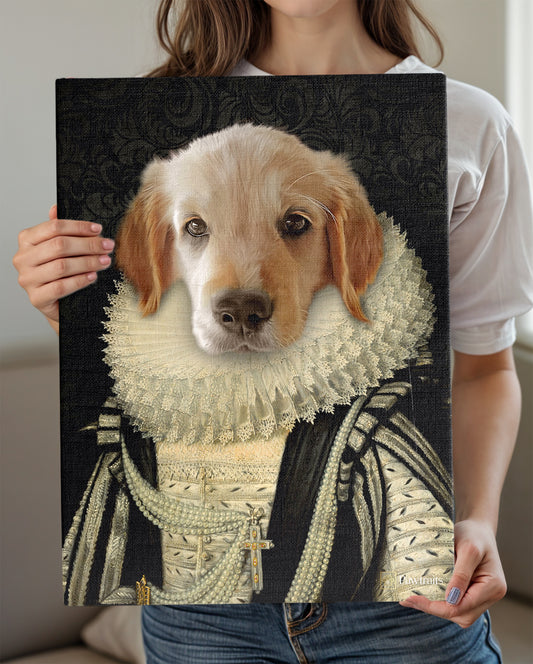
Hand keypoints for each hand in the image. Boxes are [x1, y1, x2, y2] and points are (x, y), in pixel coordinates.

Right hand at [13, 205, 113, 328]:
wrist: (57, 303)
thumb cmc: (59, 272)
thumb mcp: (59, 248)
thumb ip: (58, 229)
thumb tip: (56, 207)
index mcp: (27, 240)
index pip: (54, 227)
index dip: (79, 227)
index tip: (98, 229)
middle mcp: (22, 258)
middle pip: (59, 246)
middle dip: (88, 245)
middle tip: (108, 246)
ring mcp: (27, 279)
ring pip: (62, 266)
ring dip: (88, 262)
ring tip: (105, 261)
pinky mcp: (36, 298)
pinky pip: (61, 286)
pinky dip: (80, 280)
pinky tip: (93, 276)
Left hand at [399, 519, 506, 627]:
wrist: (478, 529)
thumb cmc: (473, 534)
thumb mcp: (467, 549)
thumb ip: (461, 575)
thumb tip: (451, 599)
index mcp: (493, 586)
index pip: (463, 606)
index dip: (437, 606)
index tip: (413, 598)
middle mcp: (491, 595)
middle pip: (461, 614)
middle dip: (435, 609)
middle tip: (408, 599)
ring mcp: (484, 597)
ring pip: (459, 614)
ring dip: (437, 608)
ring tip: (414, 597)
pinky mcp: (474, 594)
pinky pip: (457, 605)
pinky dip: (441, 602)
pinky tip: (425, 595)